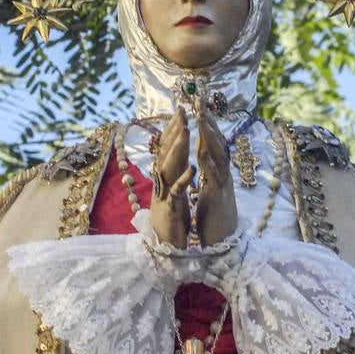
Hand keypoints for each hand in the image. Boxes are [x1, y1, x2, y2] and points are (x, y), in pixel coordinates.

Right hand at [149, 107, 194, 246]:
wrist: (164, 243)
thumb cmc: (171, 215)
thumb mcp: (173, 188)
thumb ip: (173, 169)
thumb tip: (175, 149)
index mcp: (167, 176)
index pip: (169, 148)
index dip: (174, 129)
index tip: (181, 110)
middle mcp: (162, 181)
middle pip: (166, 152)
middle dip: (174, 131)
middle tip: (181, 112)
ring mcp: (164, 193)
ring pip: (168, 167)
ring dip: (177, 149)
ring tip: (185, 132)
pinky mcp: (170, 208)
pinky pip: (177, 191)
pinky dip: (184, 179)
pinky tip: (192, 168)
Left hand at [194, 103, 237, 244]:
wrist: (225, 243)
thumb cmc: (214, 217)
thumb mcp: (209, 189)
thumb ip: (209, 172)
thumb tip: (205, 155)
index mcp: (217, 172)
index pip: (212, 143)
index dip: (206, 124)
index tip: (198, 105)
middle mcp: (223, 174)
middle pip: (217, 143)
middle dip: (208, 122)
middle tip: (200, 102)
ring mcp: (223, 185)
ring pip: (218, 156)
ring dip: (210, 137)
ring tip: (202, 120)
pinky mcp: (219, 199)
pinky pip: (215, 181)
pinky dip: (210, 167)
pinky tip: (203, 155)